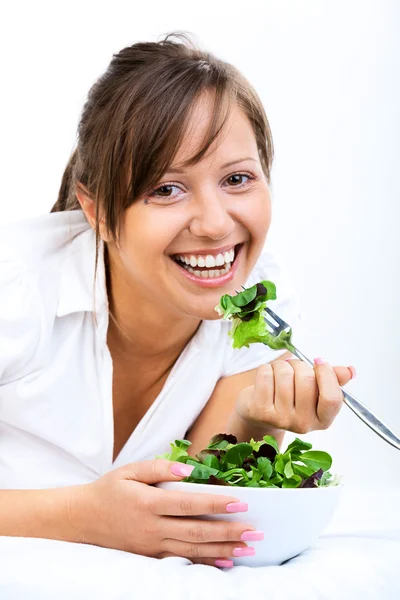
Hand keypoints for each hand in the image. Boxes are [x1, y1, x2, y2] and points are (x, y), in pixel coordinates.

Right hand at [69, 458, 259, 567]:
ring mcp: (152, 546)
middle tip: (255, 532)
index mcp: (148, 503)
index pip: (189, 505)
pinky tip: (225, 563)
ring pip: (193, 550)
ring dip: (223, 550)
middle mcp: (152, 528)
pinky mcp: (151, 556)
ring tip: (248, 548)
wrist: (82, 519)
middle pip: (197, 532)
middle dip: (229, 532)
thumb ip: (160, 468)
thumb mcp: (130, 470)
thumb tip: (189, 471)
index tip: (240, 504)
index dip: (215, 505)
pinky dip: (205, 563)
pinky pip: (182, 561)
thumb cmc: (109, 490)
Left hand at [233, 358, 354, 434]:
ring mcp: (281, 420)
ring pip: (285, 374)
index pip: (332, 397)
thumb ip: (333, 381)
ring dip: (281, 365)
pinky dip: (266, 368)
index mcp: (323, 420)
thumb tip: (350, 371)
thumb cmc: (291, 398)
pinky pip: (266, 375)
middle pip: (307, 380)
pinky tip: (267, 378)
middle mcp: (303, 424)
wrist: (259, 413)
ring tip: (279, 373)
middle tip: (293, 368)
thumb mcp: (314, 392)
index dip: (326, 374)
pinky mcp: (261, 411)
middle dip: (299, 366)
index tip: (319, 363)